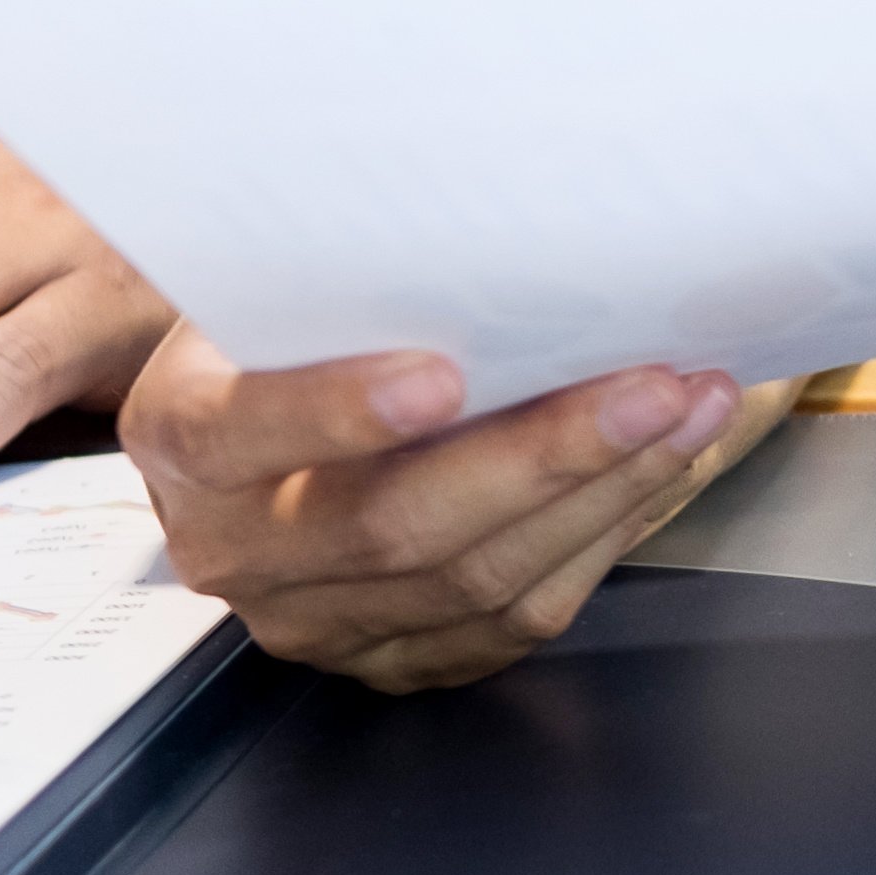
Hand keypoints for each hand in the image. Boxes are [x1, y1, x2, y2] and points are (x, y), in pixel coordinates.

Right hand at [122, 332, 769, 691]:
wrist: (275, 417)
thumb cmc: (301, 320)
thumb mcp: (283, 278)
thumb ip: (344, 271)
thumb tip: (483, 214)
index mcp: (183, 437)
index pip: (247, 431)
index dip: (338, 411)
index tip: (443, 375)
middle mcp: (232, 549)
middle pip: (391, 527)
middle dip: (539, 455)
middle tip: (651, 385)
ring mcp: (315, 622)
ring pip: (473, 585)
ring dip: (601, 494)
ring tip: (692, 409)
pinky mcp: (394, 660)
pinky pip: (514, 623)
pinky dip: (600, 540)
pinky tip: (660, 471)